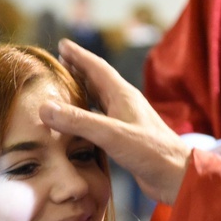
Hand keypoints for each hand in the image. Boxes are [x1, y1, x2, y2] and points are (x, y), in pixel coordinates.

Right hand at [39, 39, 190, 205]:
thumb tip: (45, 107)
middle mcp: (124, 104)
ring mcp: (126, 120)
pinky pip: (101, 119)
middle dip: (78, 69)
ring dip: (83, 91)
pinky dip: (87, 115)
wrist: (176, 176)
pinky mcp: (126, 138)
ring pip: (100, 99)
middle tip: (60, 61)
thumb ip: (78, 121)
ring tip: (66, 88)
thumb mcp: (111, 134)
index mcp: (122, 95)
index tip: (62, 44)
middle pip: (98, 80)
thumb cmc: (149, 152)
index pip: (97, 68)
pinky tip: (80, 122)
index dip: (78, 55)